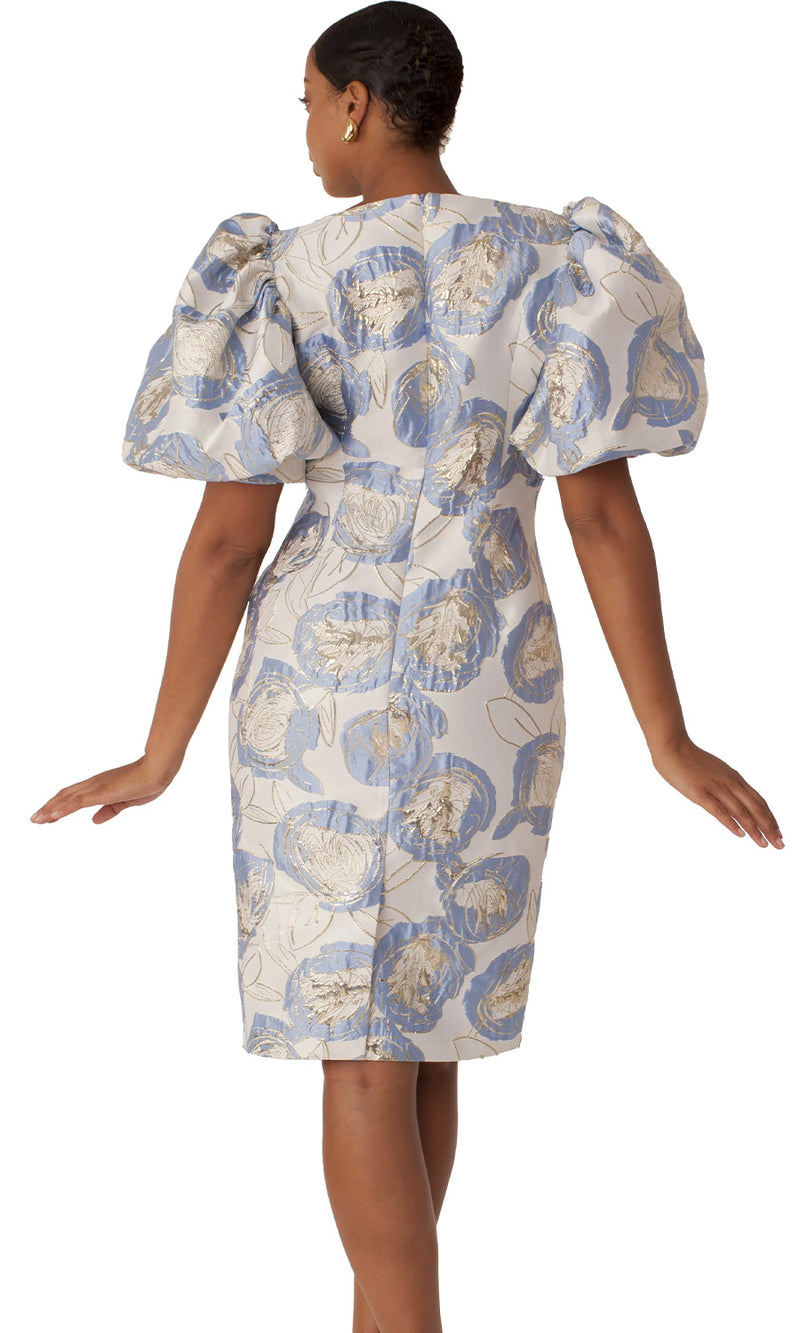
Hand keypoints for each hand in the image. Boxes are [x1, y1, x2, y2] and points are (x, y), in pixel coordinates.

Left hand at [30, 754, 178, 825]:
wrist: (158, 770)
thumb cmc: (147, 782)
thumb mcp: (126, 802)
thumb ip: (110, 810)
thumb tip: (95, 820)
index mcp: (100, 785)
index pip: (73, 796)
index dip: (58, 804)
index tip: (47, 815)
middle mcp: (94, 783)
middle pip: (65, 795)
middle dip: (48, 807)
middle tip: (34, 819)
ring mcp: (97, 786)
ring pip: (67, 798)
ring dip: (50, 809)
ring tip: (37, 820)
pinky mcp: (102, 792)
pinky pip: (78, 802)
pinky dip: (63, 808)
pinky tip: (52, 816)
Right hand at [650, 736, 783, 848]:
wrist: (673, 746)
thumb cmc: (690, 759)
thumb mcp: (716, 771)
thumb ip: (726, 784)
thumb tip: (733, 798)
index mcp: (735, 778)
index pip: (759, 801)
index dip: (770, 817)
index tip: (778, 832)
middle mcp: (730, 783)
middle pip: (756, 808)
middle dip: (769, 827)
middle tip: (780, 844)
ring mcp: (716, 788)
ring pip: (741, 812)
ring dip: (755, 829)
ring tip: (764, 844)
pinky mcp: (700, 794)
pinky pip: (719, 811)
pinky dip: (731, 823)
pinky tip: (740, 834)